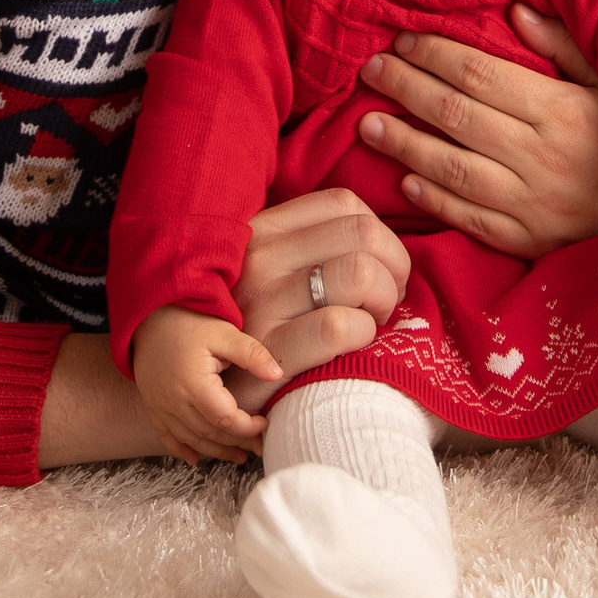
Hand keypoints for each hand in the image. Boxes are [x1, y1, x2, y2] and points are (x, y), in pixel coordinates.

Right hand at [132, 305, 283, 464]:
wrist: (149, 316)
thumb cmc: (189, 322)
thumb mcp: (224, 333)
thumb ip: (252, 353)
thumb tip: (277, 374)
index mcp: (193, 384)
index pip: (225, 419)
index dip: (248, 427)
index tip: (265, 424)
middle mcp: (174, 401)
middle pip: (209, 434)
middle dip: (237, 443)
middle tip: (259, 447)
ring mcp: (160, 406)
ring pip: (191, 440)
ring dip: (216, 452)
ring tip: (239, 456)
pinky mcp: (152, 406)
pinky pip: (166, 436)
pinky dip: (182, 450)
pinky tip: (197, 458)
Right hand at [225, 188, 411, 410]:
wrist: (203, 393)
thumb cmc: (250, 328)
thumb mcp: (265, 272)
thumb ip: (307, 246)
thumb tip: (375, 236)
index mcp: (261, 230)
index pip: (342, 203)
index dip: (378, 233)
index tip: (379, 265)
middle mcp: (258, 257)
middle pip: (362, 232)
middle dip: (395, 265)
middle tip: (388, 297)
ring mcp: (260, 303)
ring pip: (359, 273)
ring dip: (385, 298)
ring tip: (373, 319)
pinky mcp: (268, 351)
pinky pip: (340, 326)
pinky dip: (365, 332)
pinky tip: (357, 342)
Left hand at [357, 3, 597, 258]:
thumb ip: (564, 47)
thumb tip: (516, 10)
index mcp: (560, 110)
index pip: (481, 75)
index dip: (435, 55)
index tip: (404, 40)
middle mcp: (540, 156)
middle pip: (456, 116)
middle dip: (406, 89)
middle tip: (371, 70)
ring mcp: (530, 202)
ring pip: (452, 169)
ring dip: (405, 144)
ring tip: (369, 124)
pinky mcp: (527, 239)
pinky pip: (469, 218)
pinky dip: (433, 199)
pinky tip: (404, 181)